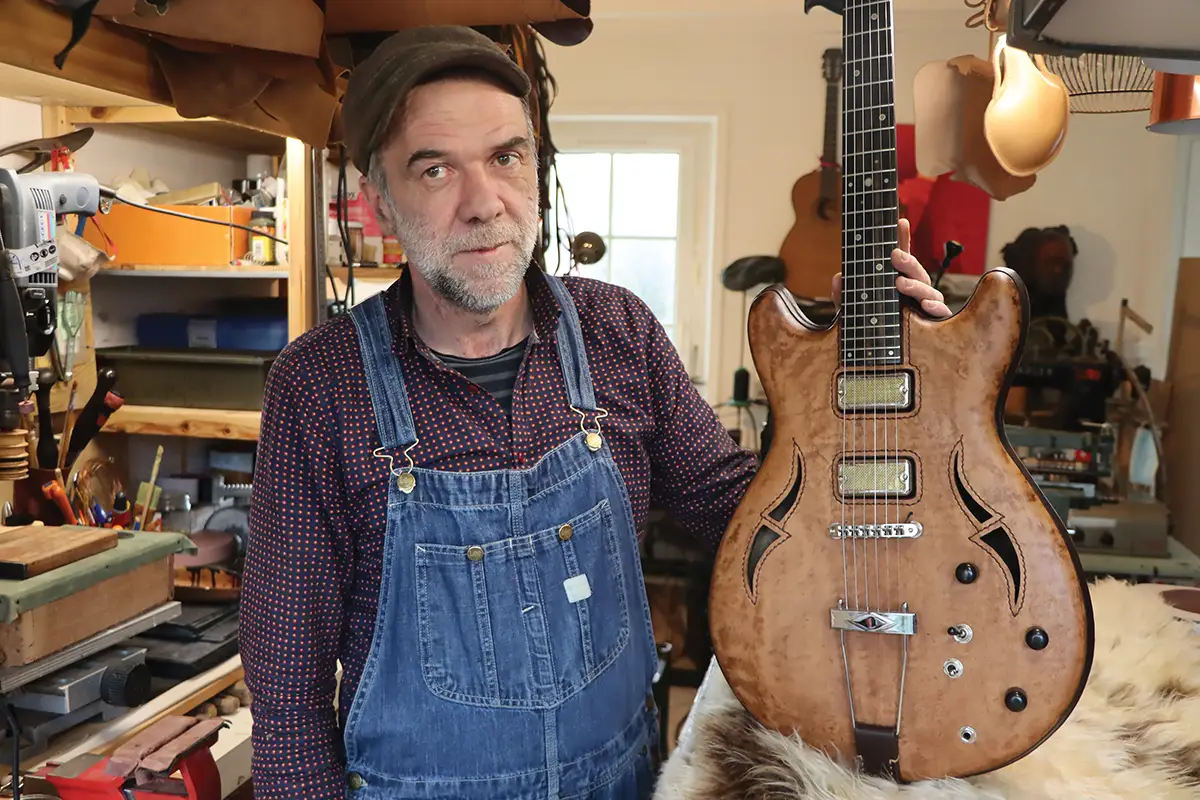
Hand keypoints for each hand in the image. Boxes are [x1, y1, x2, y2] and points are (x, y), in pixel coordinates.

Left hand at [831, 218, 951, 318]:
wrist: (883, 353)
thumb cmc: (870, 326)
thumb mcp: (852, 311)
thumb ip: (844, 296)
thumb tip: (838, 278)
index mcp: (898, 279)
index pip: (900, 257)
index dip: (901, 239)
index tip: (900, 221)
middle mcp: (915, 287)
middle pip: (915, 269)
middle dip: (906, 261)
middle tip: (895, 255)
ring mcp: (926, 302)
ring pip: (928, 289)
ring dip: (915, 285)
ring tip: (901, 283)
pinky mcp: (933, 320)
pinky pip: (940, 311)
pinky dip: (935, 307)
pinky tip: (925, 305)